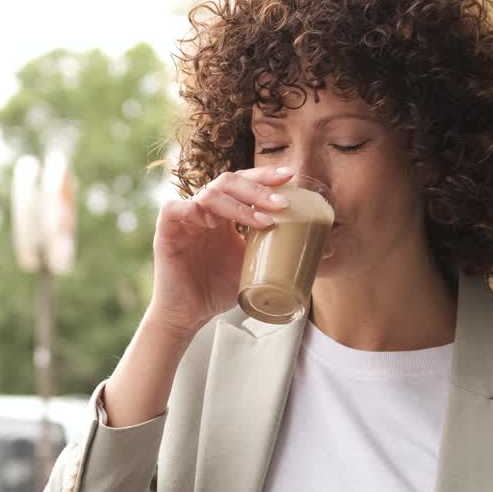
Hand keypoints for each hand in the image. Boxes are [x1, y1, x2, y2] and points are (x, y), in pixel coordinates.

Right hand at [146, 166, 293, 334]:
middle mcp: (203, 209)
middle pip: (229, 180)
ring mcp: (185, 216)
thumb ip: (275, 251)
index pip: (243, 184)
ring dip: (240, 202)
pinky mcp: (167, 228)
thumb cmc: (216, 290)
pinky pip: (179, 207)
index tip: (291, 177)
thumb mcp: (253, 266)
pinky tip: (218, 223)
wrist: (189, 314)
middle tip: (284, 198)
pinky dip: (199, 210)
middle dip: (259, 186)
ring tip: (265, 218)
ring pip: (211, 192)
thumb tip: (325, 249)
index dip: (264, 177)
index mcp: (222, 213)